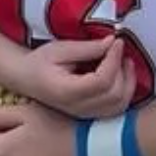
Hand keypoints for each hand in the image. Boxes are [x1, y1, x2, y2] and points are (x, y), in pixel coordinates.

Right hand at [9, 36, 142, 119]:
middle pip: (114, 95)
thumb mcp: (60, 49)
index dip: (114, 60)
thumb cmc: (40, 61)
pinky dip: (125, 92)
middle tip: (119, 50)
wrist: (27, 78)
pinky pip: (116, 108)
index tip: (117, 41)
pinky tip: (121, 75)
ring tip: (123, 61)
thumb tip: (113, 42)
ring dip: (128, 82)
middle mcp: (78, 107)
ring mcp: (85, 114)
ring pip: (119, 105)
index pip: (102, 81)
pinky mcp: (90, 114)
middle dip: (123, 70)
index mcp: (67, 92)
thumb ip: (87, 48)